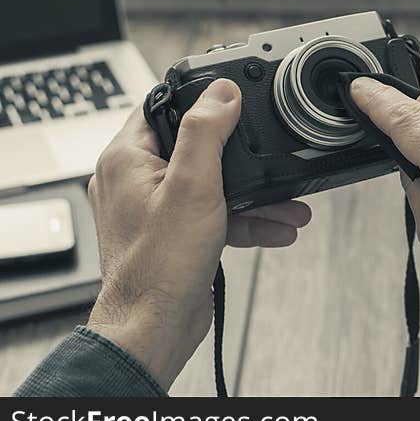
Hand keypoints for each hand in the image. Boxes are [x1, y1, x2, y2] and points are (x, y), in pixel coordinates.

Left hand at [86, 79, 310, 388]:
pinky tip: (278, 228)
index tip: (233, 101)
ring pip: (212, 186)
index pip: (162, 107)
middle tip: (271, 157)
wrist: (156, 327)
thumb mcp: (192, 187)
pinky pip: (214, 215)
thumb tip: (221, 93)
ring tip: (291, 206)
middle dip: (243, 159)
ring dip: (254, 196)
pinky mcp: (175, 234)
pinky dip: (245, 220)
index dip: (200, 101)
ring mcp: (156, 209)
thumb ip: (206, 133)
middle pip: (196, 148)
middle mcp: (136, 180)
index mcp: (127, 159)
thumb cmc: (160, 265)